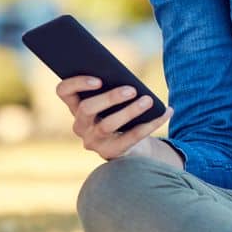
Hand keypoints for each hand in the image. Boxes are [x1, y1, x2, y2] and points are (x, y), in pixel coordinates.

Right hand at [55, 76, 172, 160]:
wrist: (130, 144)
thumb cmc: (121, 113)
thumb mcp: (115, 100)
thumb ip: (114, 87)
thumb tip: (129, 81)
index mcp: (77, 105)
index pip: (64, 91)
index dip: (77, 83)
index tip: (99, 79)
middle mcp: (80, 125)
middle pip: (86, 109)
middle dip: (109, 97)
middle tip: (132, 89)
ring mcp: (93, 141)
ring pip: (107, 125)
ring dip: (129, 111)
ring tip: (148, 100)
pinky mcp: (110, 152)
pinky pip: (131, 138)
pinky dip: (152, 123)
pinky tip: (167, 111)